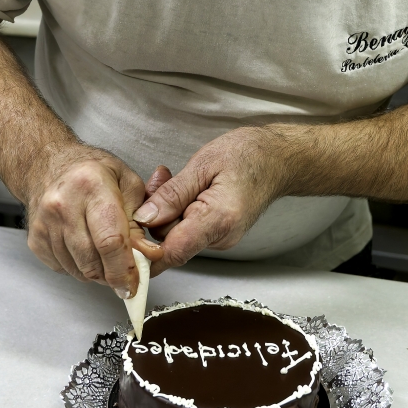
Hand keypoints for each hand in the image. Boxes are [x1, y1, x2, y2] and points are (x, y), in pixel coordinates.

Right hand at [24, 146, 163, 296]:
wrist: (46, 165)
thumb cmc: (91, 171)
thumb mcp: (127, 183)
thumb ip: (140, 220)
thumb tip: (147, 256)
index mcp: (91, 187)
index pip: (110, 241)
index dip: (124, 269)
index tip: (135, 284)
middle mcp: (63, 206)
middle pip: (92, 262)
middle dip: (113, 276)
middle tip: (126, 275)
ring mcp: (45, 224)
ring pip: (78, 270)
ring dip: (98, 274)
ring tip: (106, 257)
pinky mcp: (35, 240)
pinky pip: (63, 268)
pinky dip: (79, 268)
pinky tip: (85, 249)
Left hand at [132, 128, 287, 272]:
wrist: (277, 159)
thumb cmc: (248, 155)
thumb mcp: (203, 164)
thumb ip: (172, 194)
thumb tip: (144, 217)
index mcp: (218, 220)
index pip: (173, 252)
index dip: (145, 248)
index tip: (129, 230)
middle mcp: (221, 237)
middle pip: (169, 241)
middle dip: (154, 213)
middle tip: (159, 180)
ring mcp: (220, 238)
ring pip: (176, 234)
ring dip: (165, 209)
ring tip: (170, 178)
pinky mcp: (217, 234)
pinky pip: (186, 229)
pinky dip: (177, 210)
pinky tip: (182, 188)